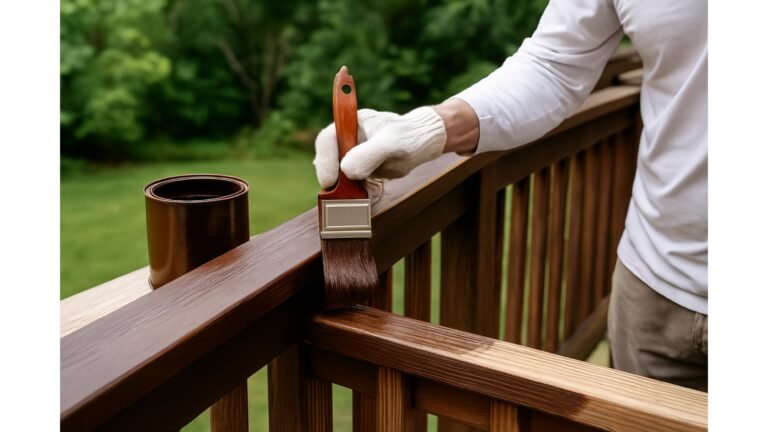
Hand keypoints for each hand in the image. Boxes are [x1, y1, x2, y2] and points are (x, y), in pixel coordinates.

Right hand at [313, 107, 446, 188]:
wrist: (424, 144)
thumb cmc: (409, 136)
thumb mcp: (392, 142)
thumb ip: (369, 154)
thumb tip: (346, 170)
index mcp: (351, 124)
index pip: (326, 140)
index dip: (324, 160)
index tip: (330, 180)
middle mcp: (347, 139)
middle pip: (327, 159)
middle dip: (331, 177)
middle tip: (338, 194)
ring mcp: (352, 155)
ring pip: (336, 174)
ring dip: (341, 188)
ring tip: (353, 197)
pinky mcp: (360, 170)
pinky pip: (349, 184)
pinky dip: (353, 193)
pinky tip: (365, 195)